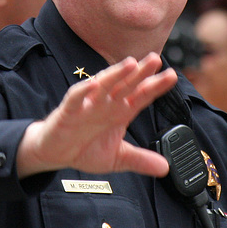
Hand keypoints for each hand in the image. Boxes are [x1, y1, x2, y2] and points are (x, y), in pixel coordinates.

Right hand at [17, 54, 175, 178]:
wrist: (55, 154)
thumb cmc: (84, 148)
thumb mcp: (117, 158)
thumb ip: (140, 160)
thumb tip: (165, 168)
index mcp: (119, 112)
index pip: (141, 96)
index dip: (156, 86)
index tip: (172, 76)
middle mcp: (106, 104)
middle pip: (126, 85)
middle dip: (140, 72)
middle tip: (155, 59)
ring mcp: (88, 105)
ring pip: (103, 85)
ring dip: (115, 74)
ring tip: (130, 64)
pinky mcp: (69, 111)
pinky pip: (76, 98)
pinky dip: (84, 91)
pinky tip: (94, 84)